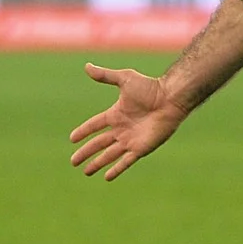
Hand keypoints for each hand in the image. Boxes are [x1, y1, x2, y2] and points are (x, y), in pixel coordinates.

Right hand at [69, 62, 186, 180]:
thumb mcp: (124, 79)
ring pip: (109, 155)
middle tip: (73, 162)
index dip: (83, 131)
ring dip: (97, 163)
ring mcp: (130, 140)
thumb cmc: (150, 88)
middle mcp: (121, 129)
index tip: (72, 139)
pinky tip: (107, 177)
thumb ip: (105, 76)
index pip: (95, 125)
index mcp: (116, 114)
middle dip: (86, 152)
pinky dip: (116, 169)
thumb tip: (86, 66)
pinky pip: (125, 161)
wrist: (170, 99)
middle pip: (99, 143)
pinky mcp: (141, 148)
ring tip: (86, 172)